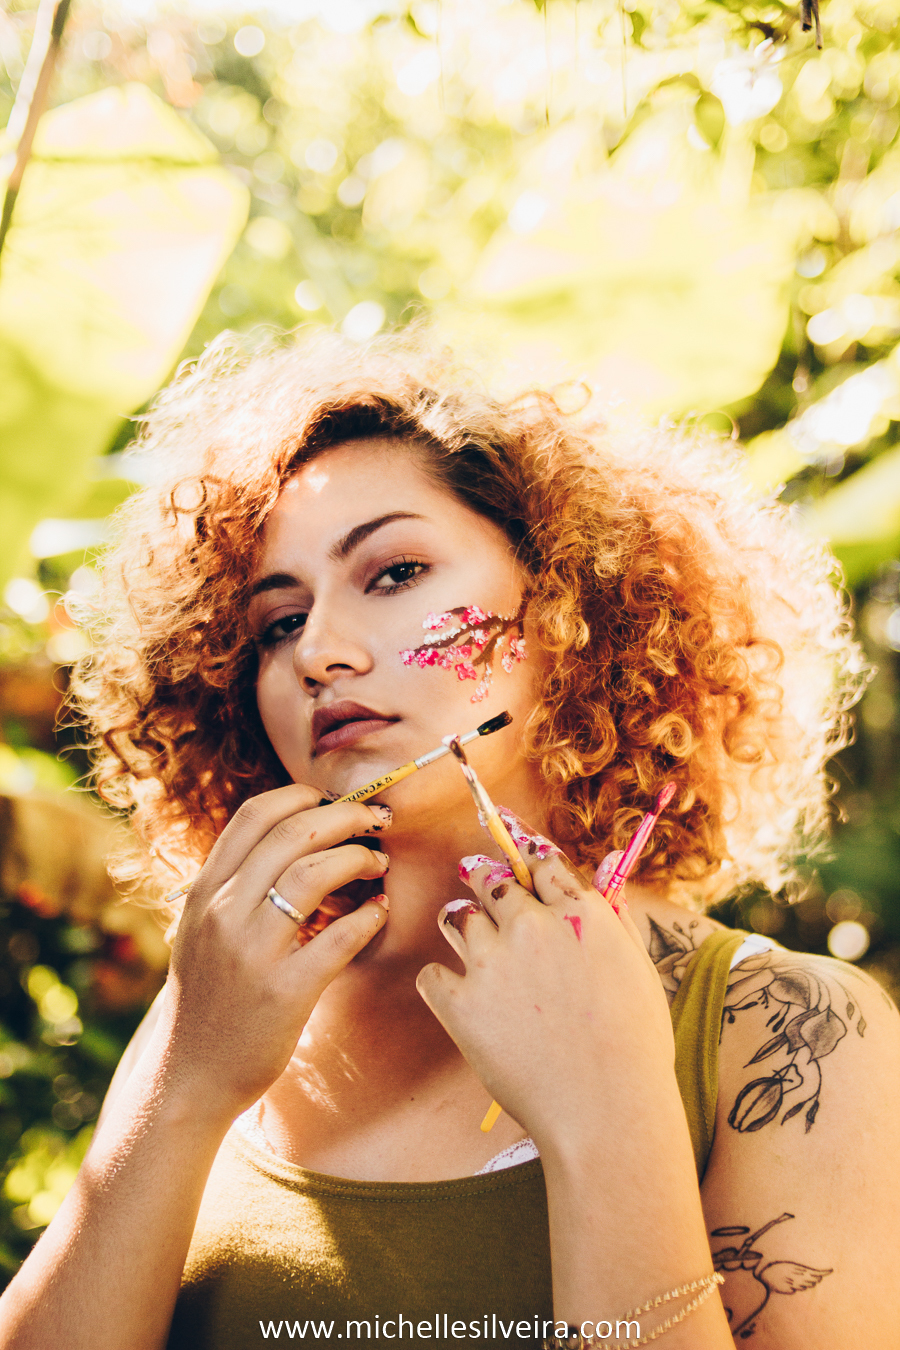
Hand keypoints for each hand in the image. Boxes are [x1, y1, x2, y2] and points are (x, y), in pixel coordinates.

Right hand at [154, 785, 391, 1120]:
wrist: (190, 1076)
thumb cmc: (208, 999)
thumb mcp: (202, 930)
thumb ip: (236, 887)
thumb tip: (294, 840)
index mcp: (205, 892)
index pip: (254, 816)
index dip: (301, 796)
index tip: (333, 800)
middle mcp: (224, 913)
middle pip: (293, 834)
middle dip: (346, 817)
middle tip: (377, 821)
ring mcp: (252, 952)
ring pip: (314, 874)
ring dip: (358, 859)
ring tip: (379, 865)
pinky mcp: (284, 992)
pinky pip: (339, 938)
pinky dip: (367, 916)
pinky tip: (379, 911)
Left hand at [416, 809, 674, 1154]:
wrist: (607, 1112)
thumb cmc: (636, 1047)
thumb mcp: (638, 969)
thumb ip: (614, 916)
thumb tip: (607, 868)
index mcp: (580, 913)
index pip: (539, 861)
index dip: (524, 857)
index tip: (513, 855)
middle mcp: (532, 926)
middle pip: (489, 880)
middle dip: (486, 886)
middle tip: (488, 901)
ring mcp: (492, 963)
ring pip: (456, 918)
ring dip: (464, 929)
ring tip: (478, 953)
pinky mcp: (460, 1004)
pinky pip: (431, 975)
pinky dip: (443, 986)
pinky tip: (462, 1002)